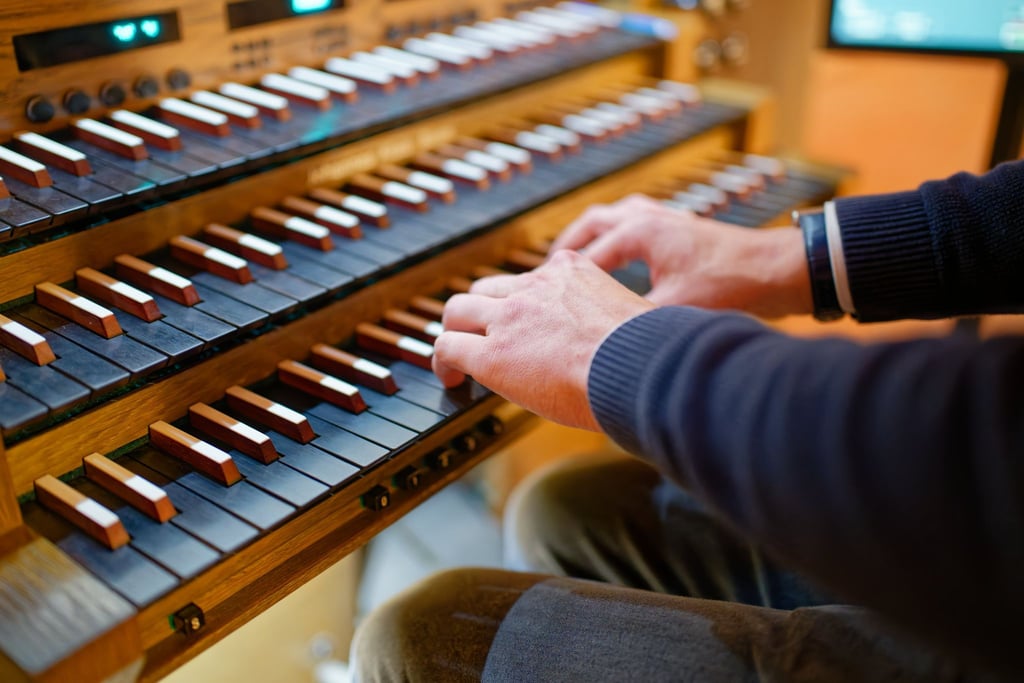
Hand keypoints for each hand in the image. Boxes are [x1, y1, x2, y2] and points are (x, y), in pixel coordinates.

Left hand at [433, 250, 654, 429]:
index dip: (520, 302)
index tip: (522, 322)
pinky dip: (443, 362)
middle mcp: (535, 287)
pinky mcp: (492, 354)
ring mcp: (509, 318)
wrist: (639, 366)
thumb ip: (610, 318)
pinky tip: (452, 379)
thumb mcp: (630, 314)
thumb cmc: (648, 351)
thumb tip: (619, 343)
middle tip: (479, 335)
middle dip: (479, 311)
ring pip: (458, 310)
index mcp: (571, 271)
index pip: (530, 279)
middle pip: (487, 288)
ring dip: (456, 330)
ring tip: (457, 356)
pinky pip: (448, 347)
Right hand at [550, 194, 811, 317]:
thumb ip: (633, 322)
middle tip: (548, 272)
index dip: (563, 280)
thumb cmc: (733, 284)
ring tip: (575, 261)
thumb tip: (602, 344)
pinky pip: (635, 224)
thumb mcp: (674, 310)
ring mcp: (666, 219)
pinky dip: (617, 239)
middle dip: (568, 247)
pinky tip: (619, 262)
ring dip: (592, 237)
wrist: (780, 270)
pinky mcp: (680, 229)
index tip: (545, 299)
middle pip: (592, 223)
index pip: (586, 256)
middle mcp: (648, 217)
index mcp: (640, 231)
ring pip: (614, 218)